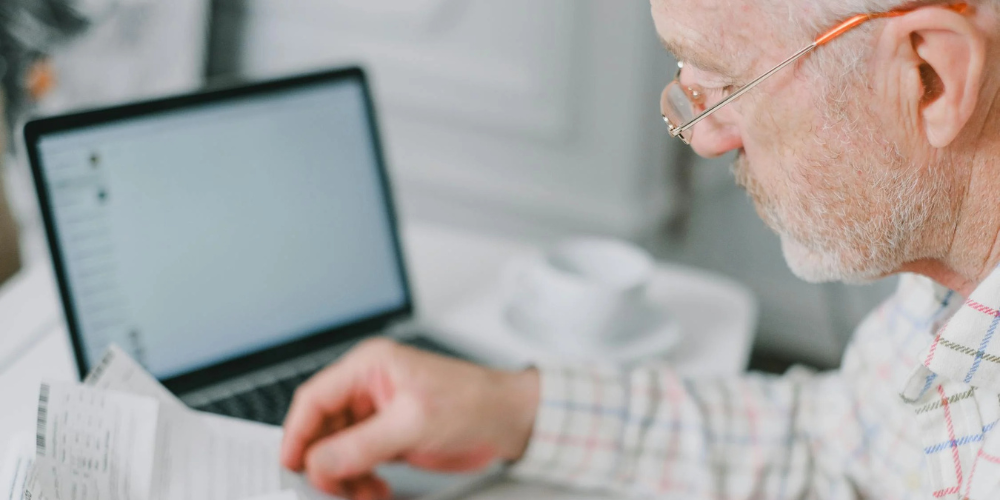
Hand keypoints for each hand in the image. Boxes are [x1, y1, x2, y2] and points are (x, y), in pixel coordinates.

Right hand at [280, 339, 538, 499]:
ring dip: (345, 478)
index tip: (290, 465)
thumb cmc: (473, 403)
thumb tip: (317, 463)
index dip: (297, 433)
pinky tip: (375, 492)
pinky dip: (361, 481)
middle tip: (332, 490)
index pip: (314, 398)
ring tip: (363, 494)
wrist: (510, 421)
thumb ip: (361, 445)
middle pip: (323, 428)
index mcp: (369, 367)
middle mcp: (369, 388)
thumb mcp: (413, 424)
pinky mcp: (390, 437)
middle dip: (325, 463)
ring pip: (339, 451)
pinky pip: (359, 463)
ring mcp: (379, 414)